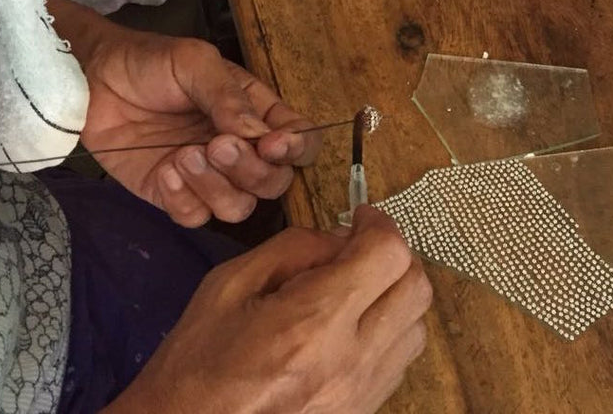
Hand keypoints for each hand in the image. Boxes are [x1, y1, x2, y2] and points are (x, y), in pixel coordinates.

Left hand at [79, 22, 321, 225]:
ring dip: (215, 186)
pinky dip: (183, 199)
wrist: (93, 81)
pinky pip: (195, 217)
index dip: (296, 149)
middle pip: (275, 182)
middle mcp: (241, 148)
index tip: (271, 144)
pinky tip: (164, 170)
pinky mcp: (173, 196)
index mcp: (257, 112)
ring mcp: (208, 177)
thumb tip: (260, 134)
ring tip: (183, 155)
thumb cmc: (150, 62)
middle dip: (250, 170)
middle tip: (216, 144)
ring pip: (239, 207)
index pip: (300, 140)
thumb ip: (228, 97)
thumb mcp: (193, 62)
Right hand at [102, 206, 432, 413]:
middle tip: (361, 246)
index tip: (360, 217)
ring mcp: (359, 395)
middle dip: (394, 255)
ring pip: (416, 327)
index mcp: (313, 323)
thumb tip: (341, 236)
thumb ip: (293, 248)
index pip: (388, 255)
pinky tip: (350, 326)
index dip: (378, 224)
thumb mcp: (230, 285)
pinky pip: (398, 361)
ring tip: (355, 288)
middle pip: (416, 288)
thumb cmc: (196, 366)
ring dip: (395, 296)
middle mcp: (348, 362)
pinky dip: (387, 332)